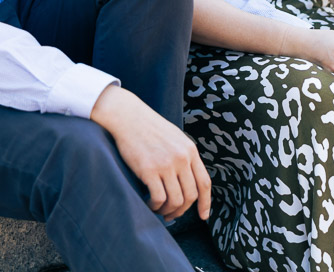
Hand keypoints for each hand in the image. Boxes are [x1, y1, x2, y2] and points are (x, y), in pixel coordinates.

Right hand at [90, 86, 210, 221]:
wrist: (129, 117)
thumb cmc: (149, 128)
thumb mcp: (175, 138)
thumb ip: (184, 156)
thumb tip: (188, 181)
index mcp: (190, 150)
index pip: (204, 182)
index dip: (205, 203)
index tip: (203, 216)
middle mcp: (182, 158)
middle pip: (191, 195)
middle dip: (182, 211)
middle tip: (171, 215)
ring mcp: (166, 164)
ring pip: (176, 200)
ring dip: (168, 211)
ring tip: (158, 210)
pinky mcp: (149, 170)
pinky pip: (158, 198)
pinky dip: (155, 207)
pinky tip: (149, 204)